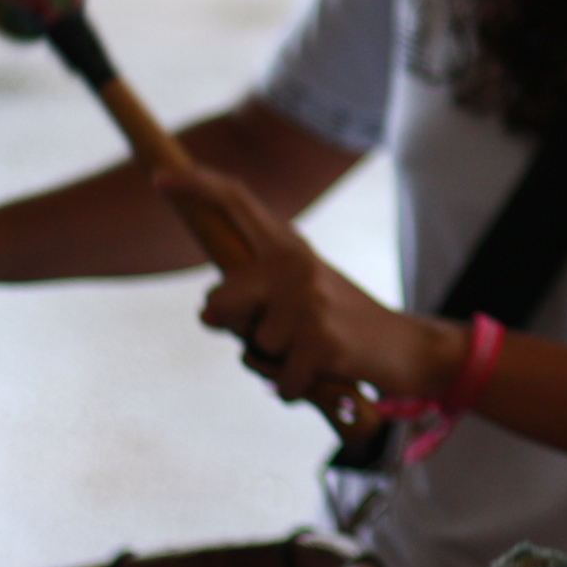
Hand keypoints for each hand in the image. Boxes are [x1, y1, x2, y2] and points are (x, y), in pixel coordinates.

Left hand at [155, 160, 457, 403]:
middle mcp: (296, 265)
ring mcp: (309, 301)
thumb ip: (254, 294)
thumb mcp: (301, 295)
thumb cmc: (341, 326)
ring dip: (273, 364)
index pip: (237, 204)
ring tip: (309, 353)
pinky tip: (322, 374)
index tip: (158, 178)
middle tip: (269, 335)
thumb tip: (209, 312)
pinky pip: (278, 380)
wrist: (408, 348)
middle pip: (217, 302)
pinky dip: (295, 389)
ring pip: (251, 350)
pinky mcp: (322, 340)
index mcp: (289, 248)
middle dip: (230, 328)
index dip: (196, 188)